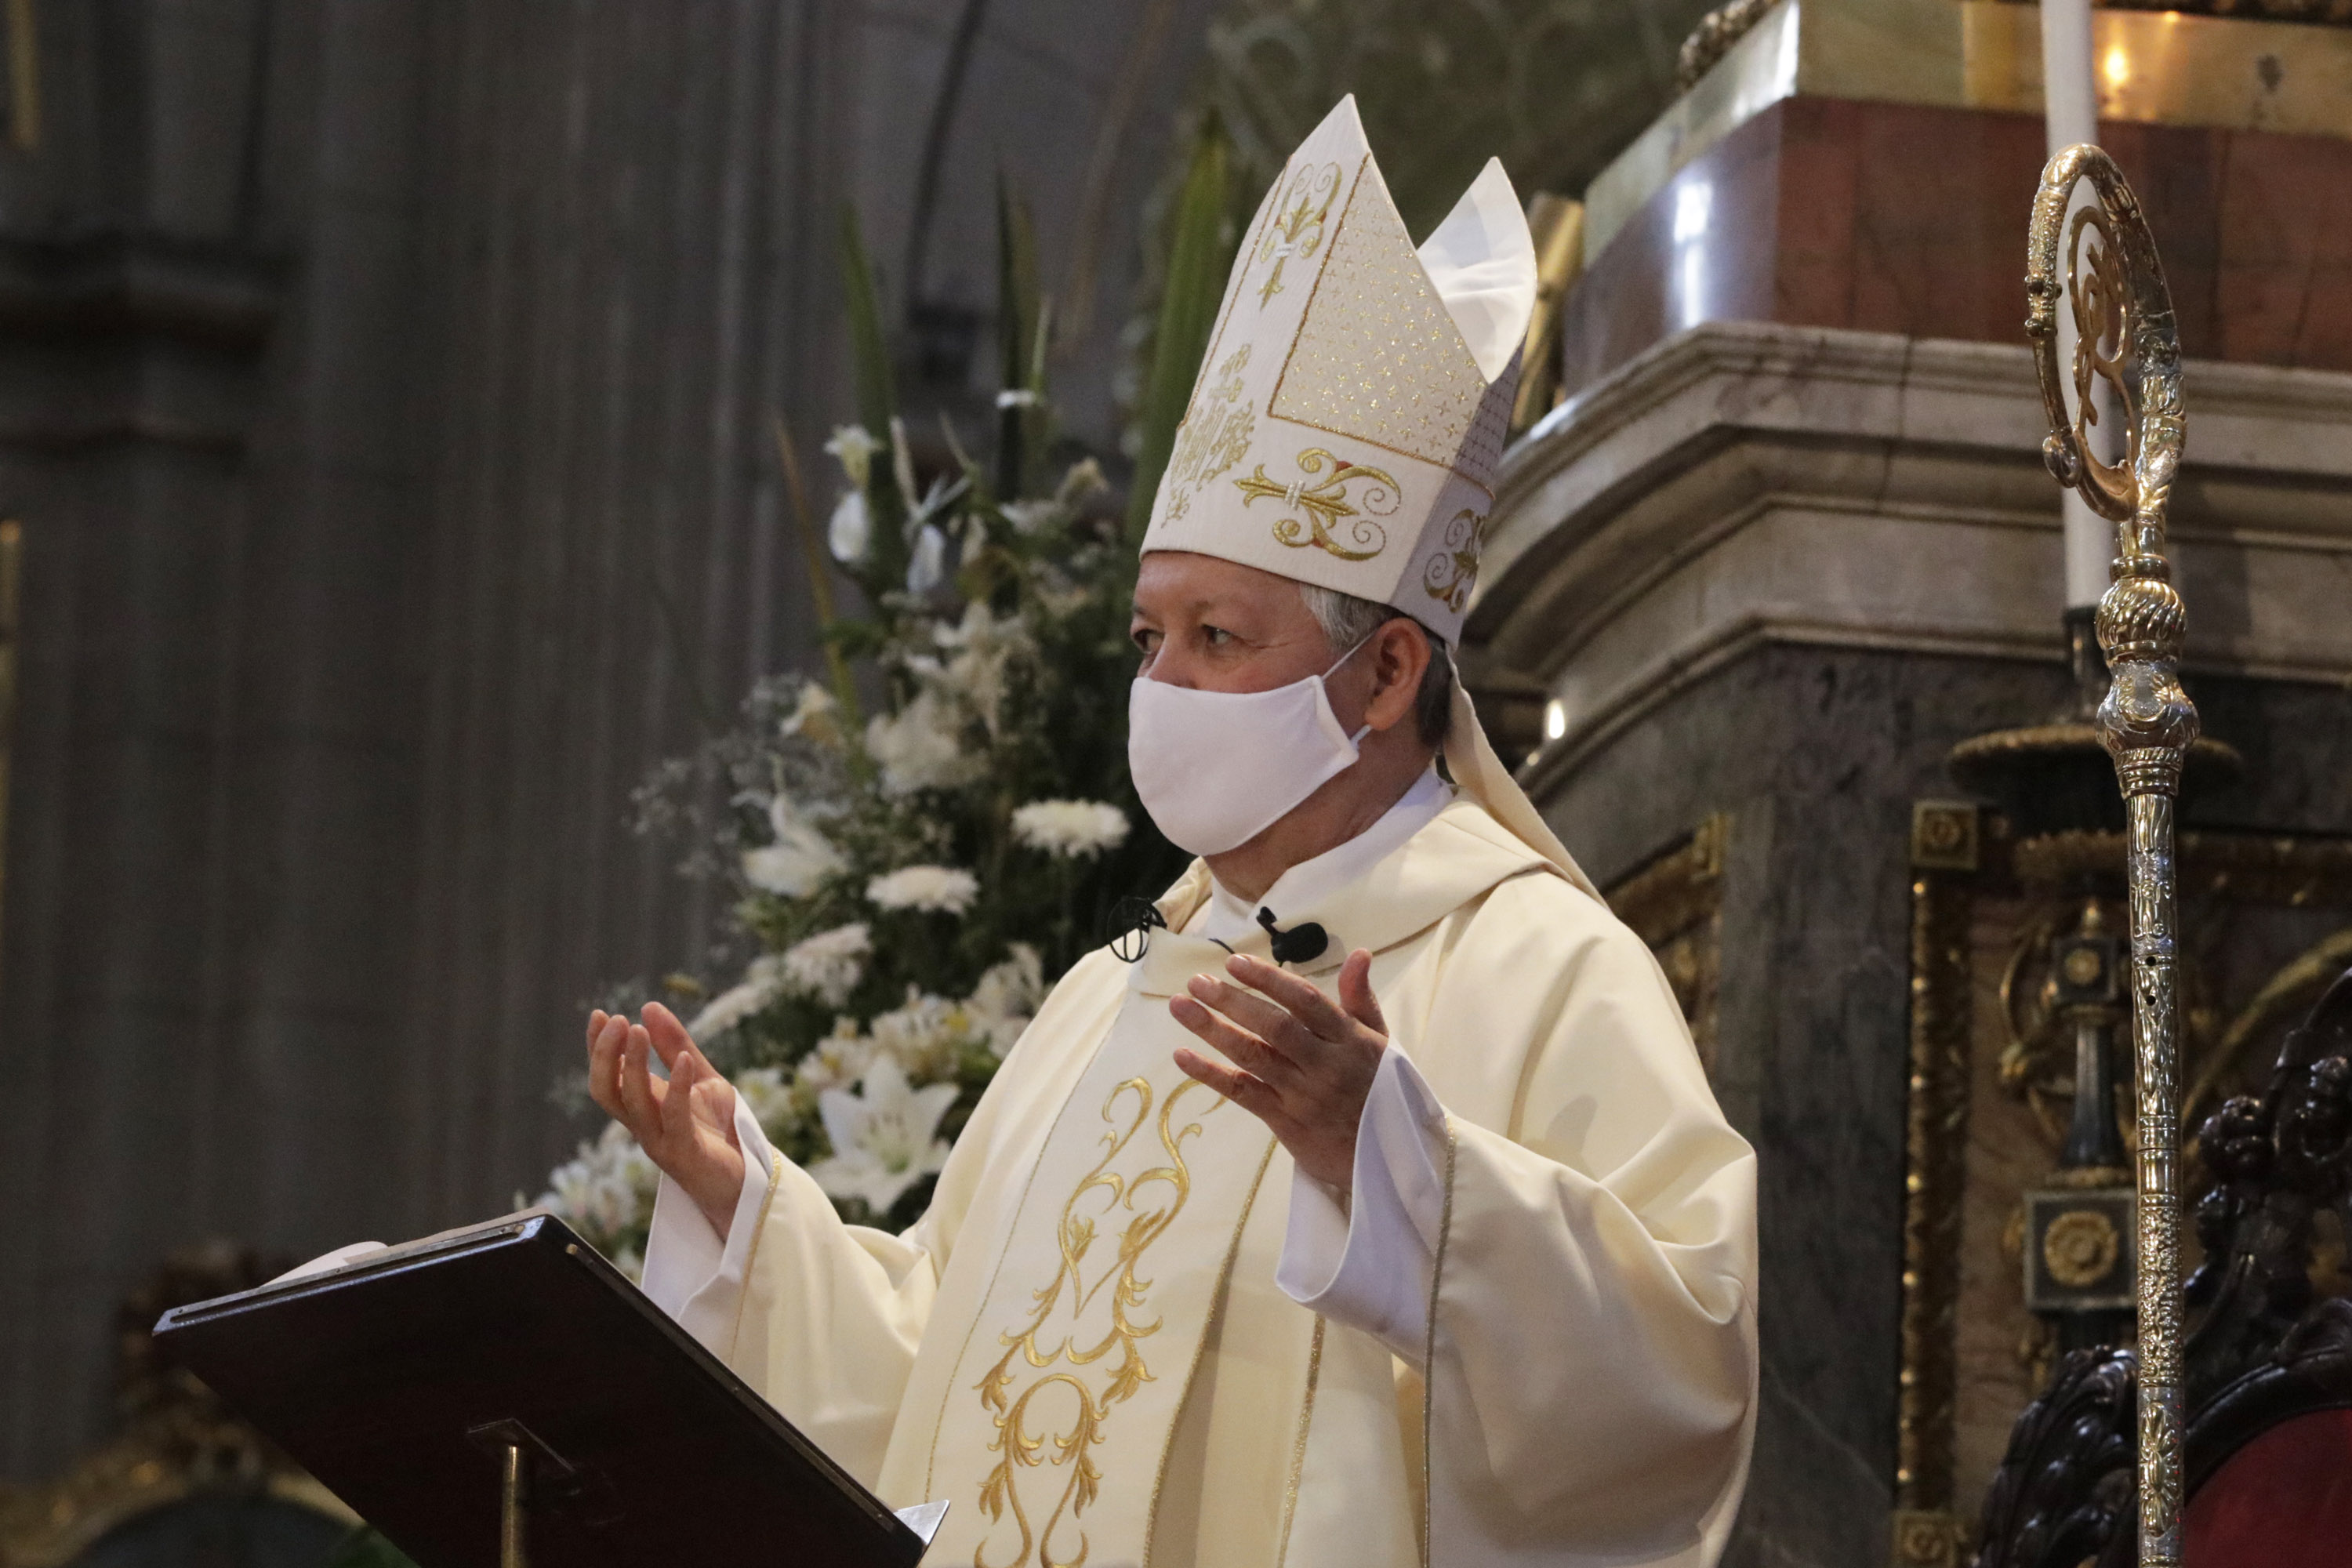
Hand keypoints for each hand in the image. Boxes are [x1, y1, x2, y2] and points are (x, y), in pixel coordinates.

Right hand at [586, 1002, 745, 1237]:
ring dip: (634, 1065)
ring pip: (633, 1103)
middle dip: (605, 1055)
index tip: (600, 1014)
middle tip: (618, 1020)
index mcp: (642, 1108)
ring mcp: (661, 1140)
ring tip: (638, 1030)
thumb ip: (676, 1045)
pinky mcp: (686, 1152)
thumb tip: (649, 1006)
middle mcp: (643, 1125)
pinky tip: (684, 1060)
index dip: (598, 1048)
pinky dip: (676, 1087)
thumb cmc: (719, 1129)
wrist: (747, 1178)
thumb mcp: (701, 1078)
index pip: (607, 1076)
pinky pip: (675, 1118)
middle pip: (607, 1091)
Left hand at [1169, 949, 1387, 1190]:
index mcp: (1349, 1039)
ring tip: (1179, 1006)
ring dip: (1213, 1030)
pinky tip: (1182, 1055)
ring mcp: (1302, 1094)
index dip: (1269, 980)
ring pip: (1254, 1056)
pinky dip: (1210, 1074)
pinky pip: (1243, 1093)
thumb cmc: (1379, 1090)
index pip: (1306, 1001)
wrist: (1385, 1158)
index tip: (1235, 962)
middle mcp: (1325, 1064)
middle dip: (1233, 1001)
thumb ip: (1360, 998)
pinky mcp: (1284, 1121)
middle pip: (1274, 1027)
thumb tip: (1359, 953)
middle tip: (1197, 981)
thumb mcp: (1378, 1041)